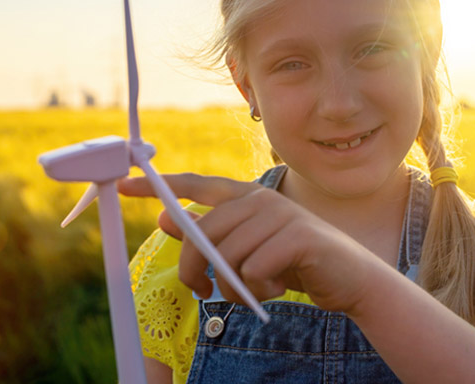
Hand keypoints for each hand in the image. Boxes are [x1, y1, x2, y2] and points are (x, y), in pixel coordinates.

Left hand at [118, 173, 377, 313]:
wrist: (349, 277)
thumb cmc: (294, 264)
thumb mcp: (249, 251)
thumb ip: (214, 236)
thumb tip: (167, 220)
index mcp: (248, 198)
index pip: (198, 185)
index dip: (160, 186)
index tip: (125, 183)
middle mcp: (262, 199)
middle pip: (203, 231)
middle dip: (192, 268)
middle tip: (202, 291)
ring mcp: (282, 214)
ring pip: (227, 256)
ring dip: (233, 287)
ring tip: (254, 292)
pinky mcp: (298, 237)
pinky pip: (253, 271)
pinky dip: (258, 290)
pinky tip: (277, 289)